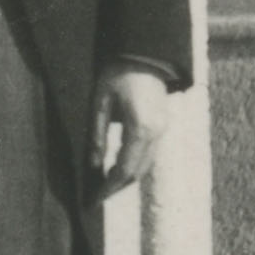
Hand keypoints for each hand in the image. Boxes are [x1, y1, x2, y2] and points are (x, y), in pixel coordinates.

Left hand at [92, 64, 169, 196]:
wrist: (144, 54)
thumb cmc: (117, 73)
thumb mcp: (100, 103)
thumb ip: (97, 135)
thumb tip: (92, 164)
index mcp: (141, 129)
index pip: (123, 170)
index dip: (106, 188)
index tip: (92, 200)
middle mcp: (157, 133)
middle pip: (137, 172)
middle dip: (115, 188)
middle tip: (94, 199)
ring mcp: (162, 130)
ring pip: (145, 166)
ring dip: (125, 179)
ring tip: (102, 188)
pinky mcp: (162, 126)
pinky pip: (148, 155)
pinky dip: (132, 167)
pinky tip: (116, 169)